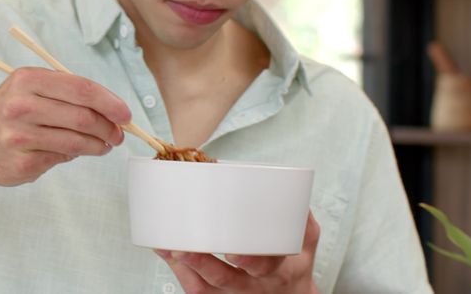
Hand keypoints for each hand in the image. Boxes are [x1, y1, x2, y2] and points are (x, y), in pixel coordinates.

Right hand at [0, 67, 130, 185]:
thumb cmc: (6, 111)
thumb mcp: (28, 88)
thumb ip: (65, 93)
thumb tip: (111, 111)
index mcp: (27, 80)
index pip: (82, 89)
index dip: (110, 103)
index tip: (125, 114)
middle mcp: (21, 106)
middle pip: (83, 118)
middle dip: (109, 128)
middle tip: (117, 135)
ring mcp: (20, 137)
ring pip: (77, 142)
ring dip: (98, 146)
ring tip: (102, 146)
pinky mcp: (23, 163)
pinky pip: (61, 159)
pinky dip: (73, 155)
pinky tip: (70, 151)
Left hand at [155, 211, 320, 292]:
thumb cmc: (293, 267)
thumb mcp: (305, 243)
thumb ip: (298, 218)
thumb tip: (289, 187)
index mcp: (278, 270)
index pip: (266, 266)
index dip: (249, 259)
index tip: (233, 251)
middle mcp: (254, 285)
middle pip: (226, 280)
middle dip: (203, 264)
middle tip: (184, 247)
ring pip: (205, 287)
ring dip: (183, 266)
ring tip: (166, 246)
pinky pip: (195, 289)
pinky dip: (178, 270)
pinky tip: (165, 251)